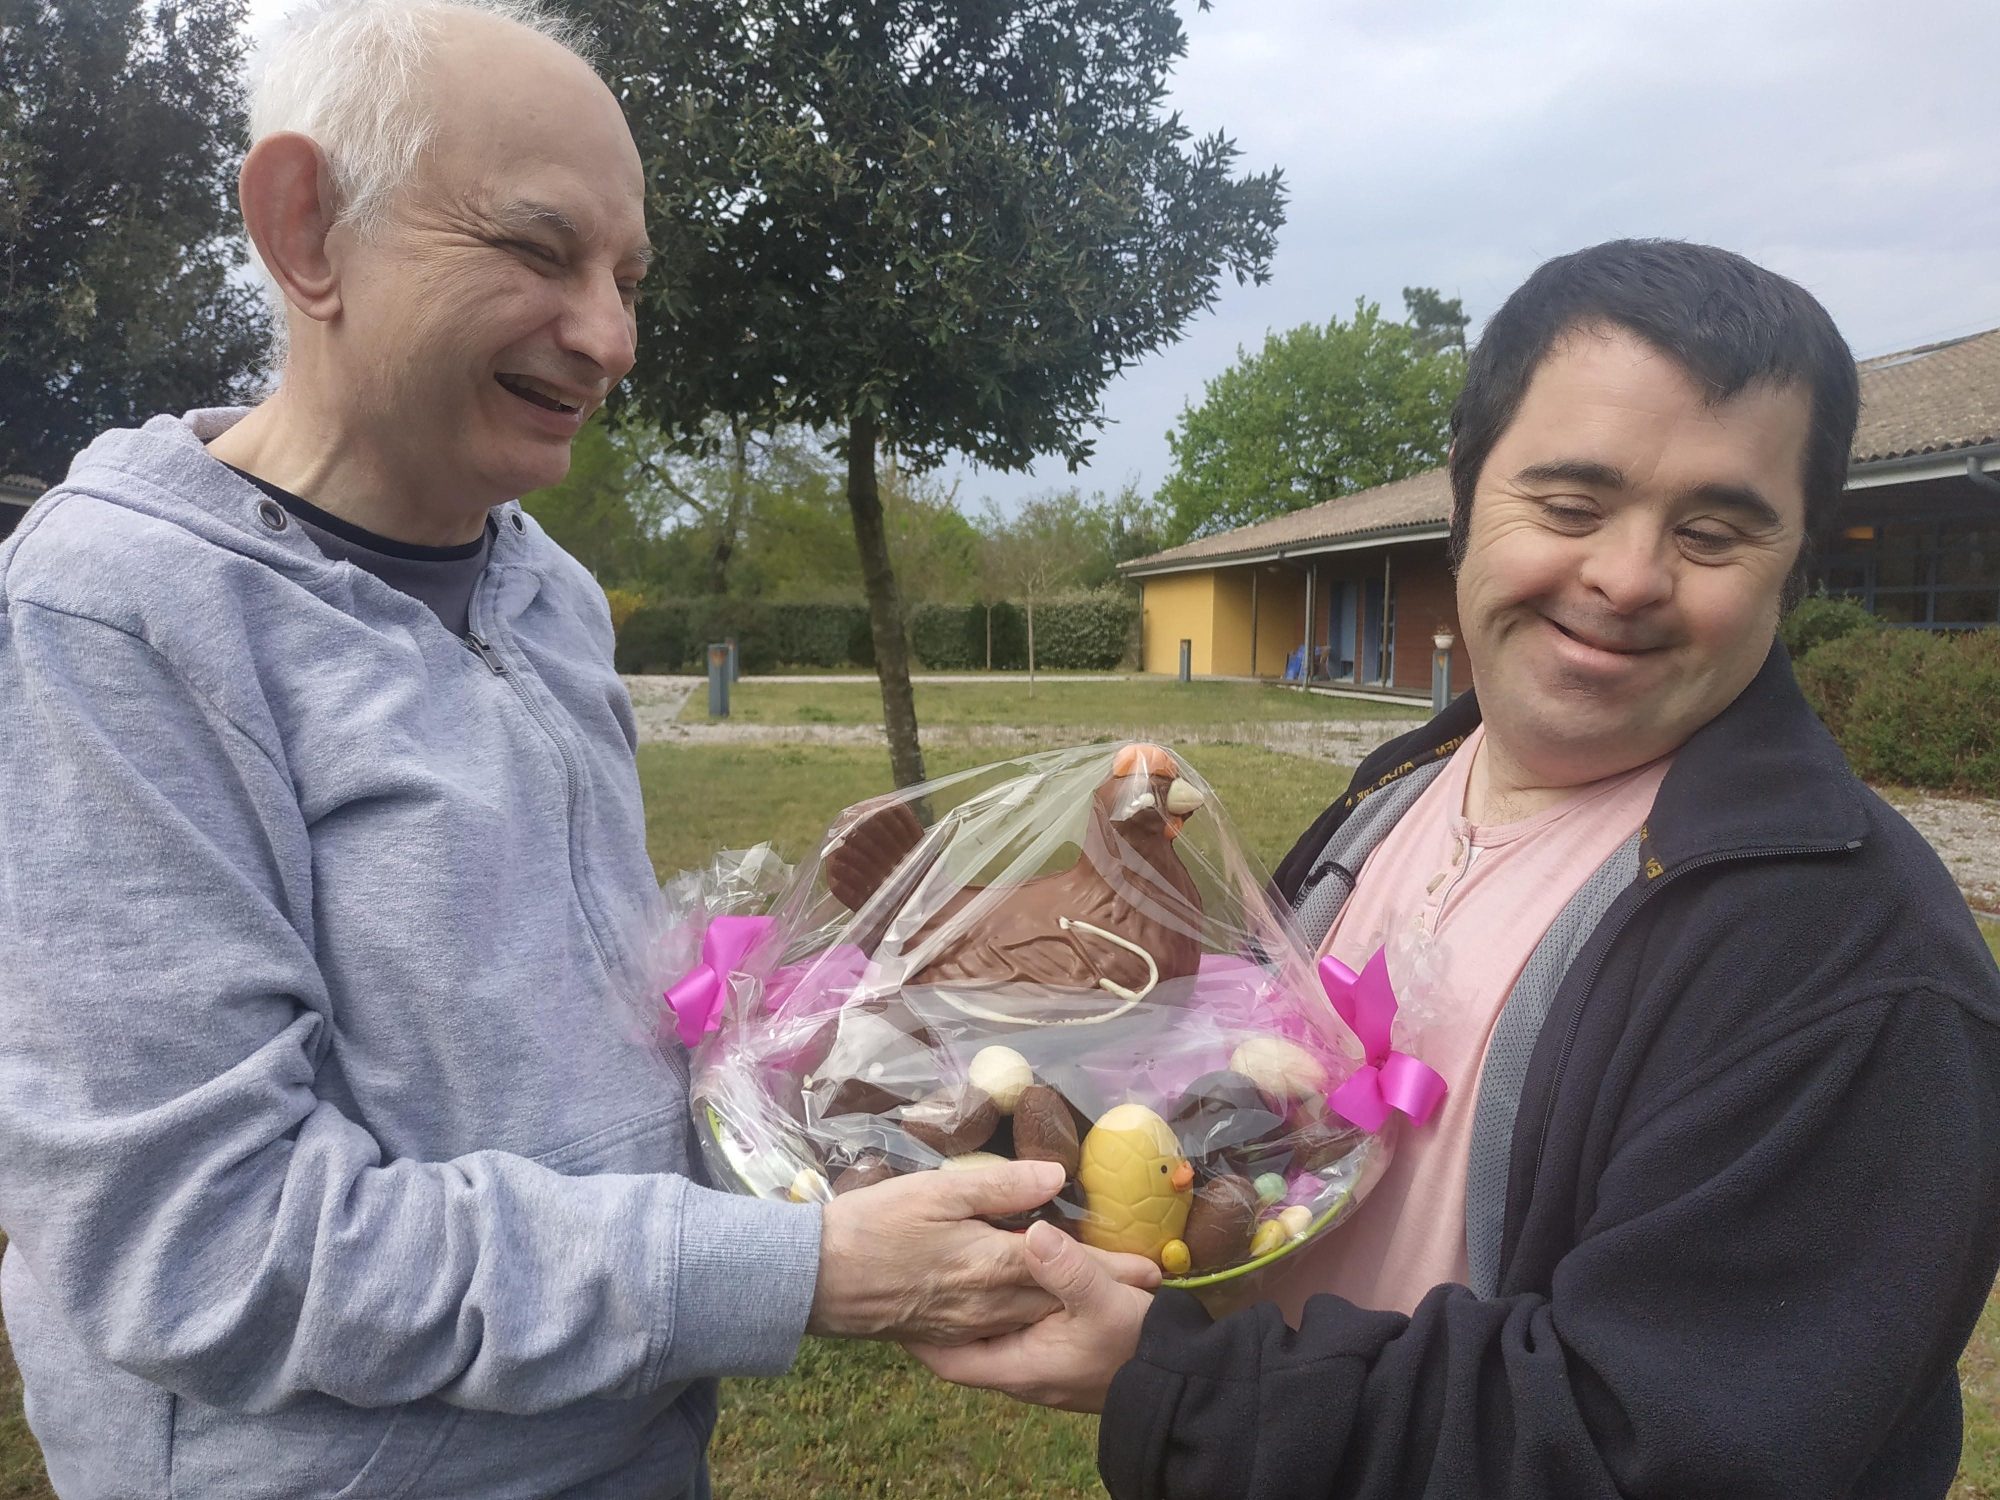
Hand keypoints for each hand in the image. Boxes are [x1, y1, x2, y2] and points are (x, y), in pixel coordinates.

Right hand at [807, 1160, 1154, 1344]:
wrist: (817, 1277)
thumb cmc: (874, 1224)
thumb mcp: (936, 1192)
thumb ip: (1000, 1188)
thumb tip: (1056, 1178)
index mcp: (990, 1262)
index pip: (1065, 1263)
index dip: (1110, 1265)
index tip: (1152, 1266)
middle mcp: (986, 1302)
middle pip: (1057, 1297)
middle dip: (1100, 1292)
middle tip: (1142, 1283)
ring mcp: (966, 1324)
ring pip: (1032, 1318)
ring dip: (1069, 1307)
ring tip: (1104, 1296)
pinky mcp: (945, 1334)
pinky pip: (1000, 1331)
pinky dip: (1028, 1321)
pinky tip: (1037, 1312)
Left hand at [904, 1218, 1152, 1412]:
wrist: (1183, 1380)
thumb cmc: (1137, 1345)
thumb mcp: (1105, 1302)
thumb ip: (1068, 1267)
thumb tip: (1033, 1233)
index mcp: (1020, 1367)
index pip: (949, 1360)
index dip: (918, 1335)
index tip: (898, 1299)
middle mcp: (1025, 1375)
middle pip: (968, 1347)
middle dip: (944, 1317)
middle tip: (921, 1276)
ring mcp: (1047, 1369)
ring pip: (996, 1338)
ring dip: (980, 1309)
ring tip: (958, 1269)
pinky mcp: (1067, 1358)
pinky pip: (1023, 1334)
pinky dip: (1011, 1309)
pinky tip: (1014, 1278)